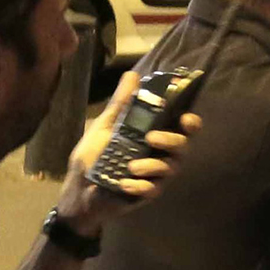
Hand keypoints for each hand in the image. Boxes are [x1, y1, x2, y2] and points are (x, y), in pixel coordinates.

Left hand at [57, 71, 201, 227]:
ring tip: (131, 166)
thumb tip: (133, 75)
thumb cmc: (95, 155)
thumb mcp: (106, 126)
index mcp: (155, 135)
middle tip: (151, 138)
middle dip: (172, 141)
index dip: (190, 122)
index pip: (183, 127)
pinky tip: (124, 184)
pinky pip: (152, 190)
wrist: (79, 187)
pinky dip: (139, 186)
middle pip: (183, 147)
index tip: (185, 118)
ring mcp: (156, 176)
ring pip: (170, 169)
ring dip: (152, 166)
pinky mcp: (146, 194)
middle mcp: (161, 154)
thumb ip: (121, 103)